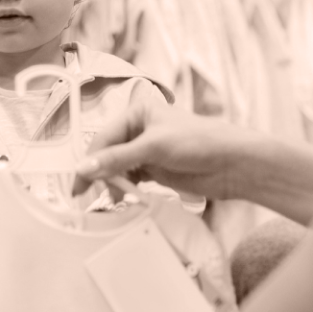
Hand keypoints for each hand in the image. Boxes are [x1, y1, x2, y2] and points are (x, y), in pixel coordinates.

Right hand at [77, 106, 268, 201]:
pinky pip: (132, 179)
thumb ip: (117, 159)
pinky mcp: (156, 170)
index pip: (103, 138)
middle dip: (101, 173)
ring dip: (114, 183)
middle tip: (94, 195)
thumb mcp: (153, 147)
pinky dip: (127, 188)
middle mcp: (140, 130)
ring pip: (118, 169)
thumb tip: (85, 168)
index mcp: (137, 113)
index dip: (89, 160)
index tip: (80, 182)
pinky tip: (127, 197)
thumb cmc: (200, 141)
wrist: (233, 164)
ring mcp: (148, 151)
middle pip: (108, 154)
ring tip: (117, 197)